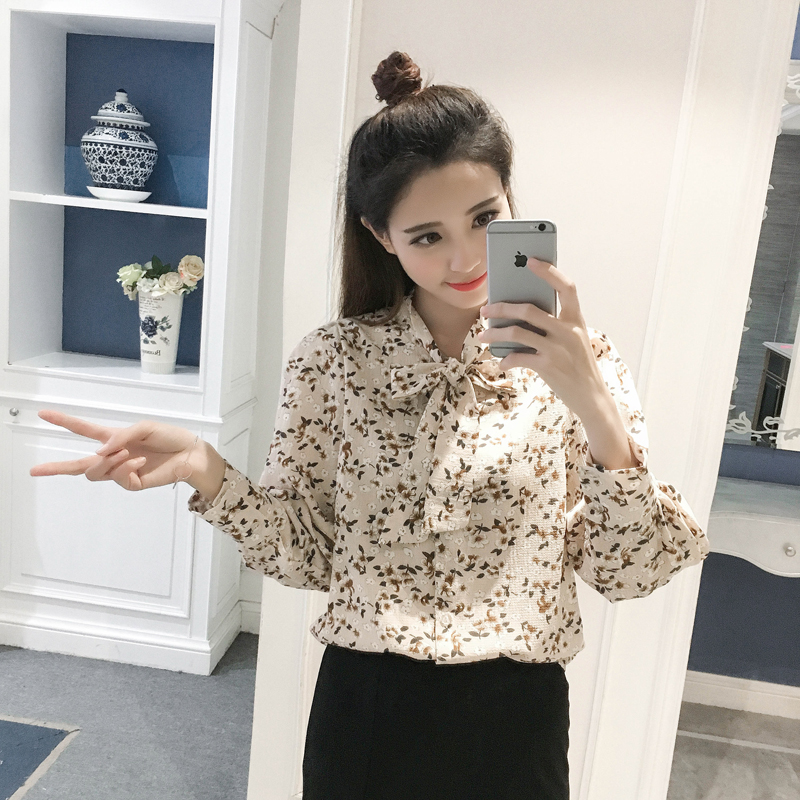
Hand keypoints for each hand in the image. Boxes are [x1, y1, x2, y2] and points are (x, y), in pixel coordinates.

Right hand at [29, 409, 198, 491]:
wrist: (190, 453)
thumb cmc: (170, 437)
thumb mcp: (144, 428)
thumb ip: (120, 436)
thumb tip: (100, 450)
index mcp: (114, 438)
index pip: (84, 430)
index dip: (64, 421)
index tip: (43, 414)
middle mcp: (114, 456)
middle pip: (78, 463)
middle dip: (56, 467)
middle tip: (35, 469)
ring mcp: (122, 471)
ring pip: (95, 472)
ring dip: (107, 461)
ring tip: (125, 452)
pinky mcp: (132, 483)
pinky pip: (118, 477)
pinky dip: (125, 467)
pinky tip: (139, 460)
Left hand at [477, 257, 609, 418]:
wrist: (591, 396)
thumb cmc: (577, 364)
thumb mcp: (573, 339)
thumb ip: (554, 324)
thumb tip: (518, 313)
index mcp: (576, 319)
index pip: (566, 287)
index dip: (549, 272)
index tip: (531, 261)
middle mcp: (568, 331)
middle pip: (529, 310)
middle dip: (502, 308)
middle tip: (485, 310)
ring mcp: (557, 349)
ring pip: (517, 333)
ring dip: (495, 333)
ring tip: (483, 335)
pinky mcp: (548, 366)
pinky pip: (518, 357)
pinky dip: (506, 359)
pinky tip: (501, 361)